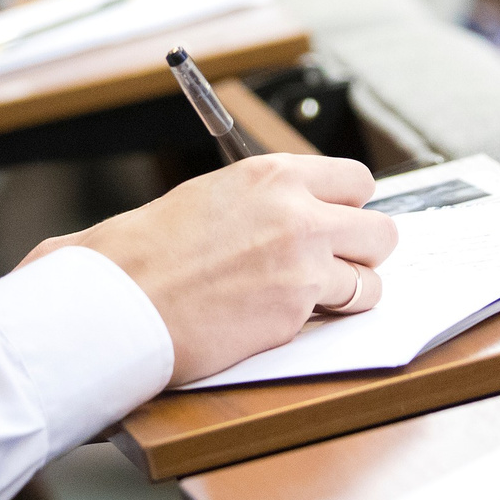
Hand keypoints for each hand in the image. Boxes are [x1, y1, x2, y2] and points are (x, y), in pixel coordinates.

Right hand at [18, 155, 397, 386]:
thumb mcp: (206, 197)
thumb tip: (282, 211)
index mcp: (272, 175)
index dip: (349, 207)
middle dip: (364, 250)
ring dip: (350, 292)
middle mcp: (297, 214)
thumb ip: (258, 201)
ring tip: (311, 299)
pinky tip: (277, 320)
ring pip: (371, 280)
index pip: (355, 181)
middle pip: (382, 229)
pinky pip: (334, 318)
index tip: (338, 222)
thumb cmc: (141, 253)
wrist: (117, 301)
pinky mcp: (294, 315)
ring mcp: (302, 266)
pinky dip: (316, 324)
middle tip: (335, 264)